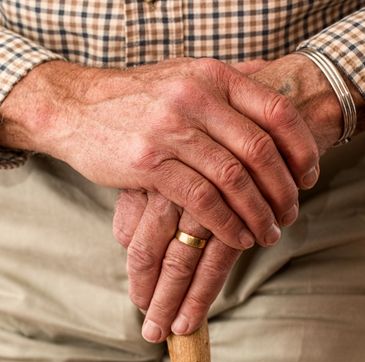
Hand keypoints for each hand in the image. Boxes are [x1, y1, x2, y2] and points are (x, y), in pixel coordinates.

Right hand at [113, 55, 364, 342]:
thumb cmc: (136, 98)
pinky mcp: (149, 163)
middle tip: (289, 214)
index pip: (276, 110)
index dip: (301, 147)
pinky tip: (237, 237)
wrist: (77, 108)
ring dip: (257, 212)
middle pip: (259, 149)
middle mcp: (194, 98)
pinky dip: (226, 223)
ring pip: (232, 178)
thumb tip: (269, 74)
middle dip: (282, 189)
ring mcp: (170, 130)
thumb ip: (225, 79)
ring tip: (268, 232)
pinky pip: (201, 198)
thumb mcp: (182, 75)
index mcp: (211, 76)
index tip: (308, 176)